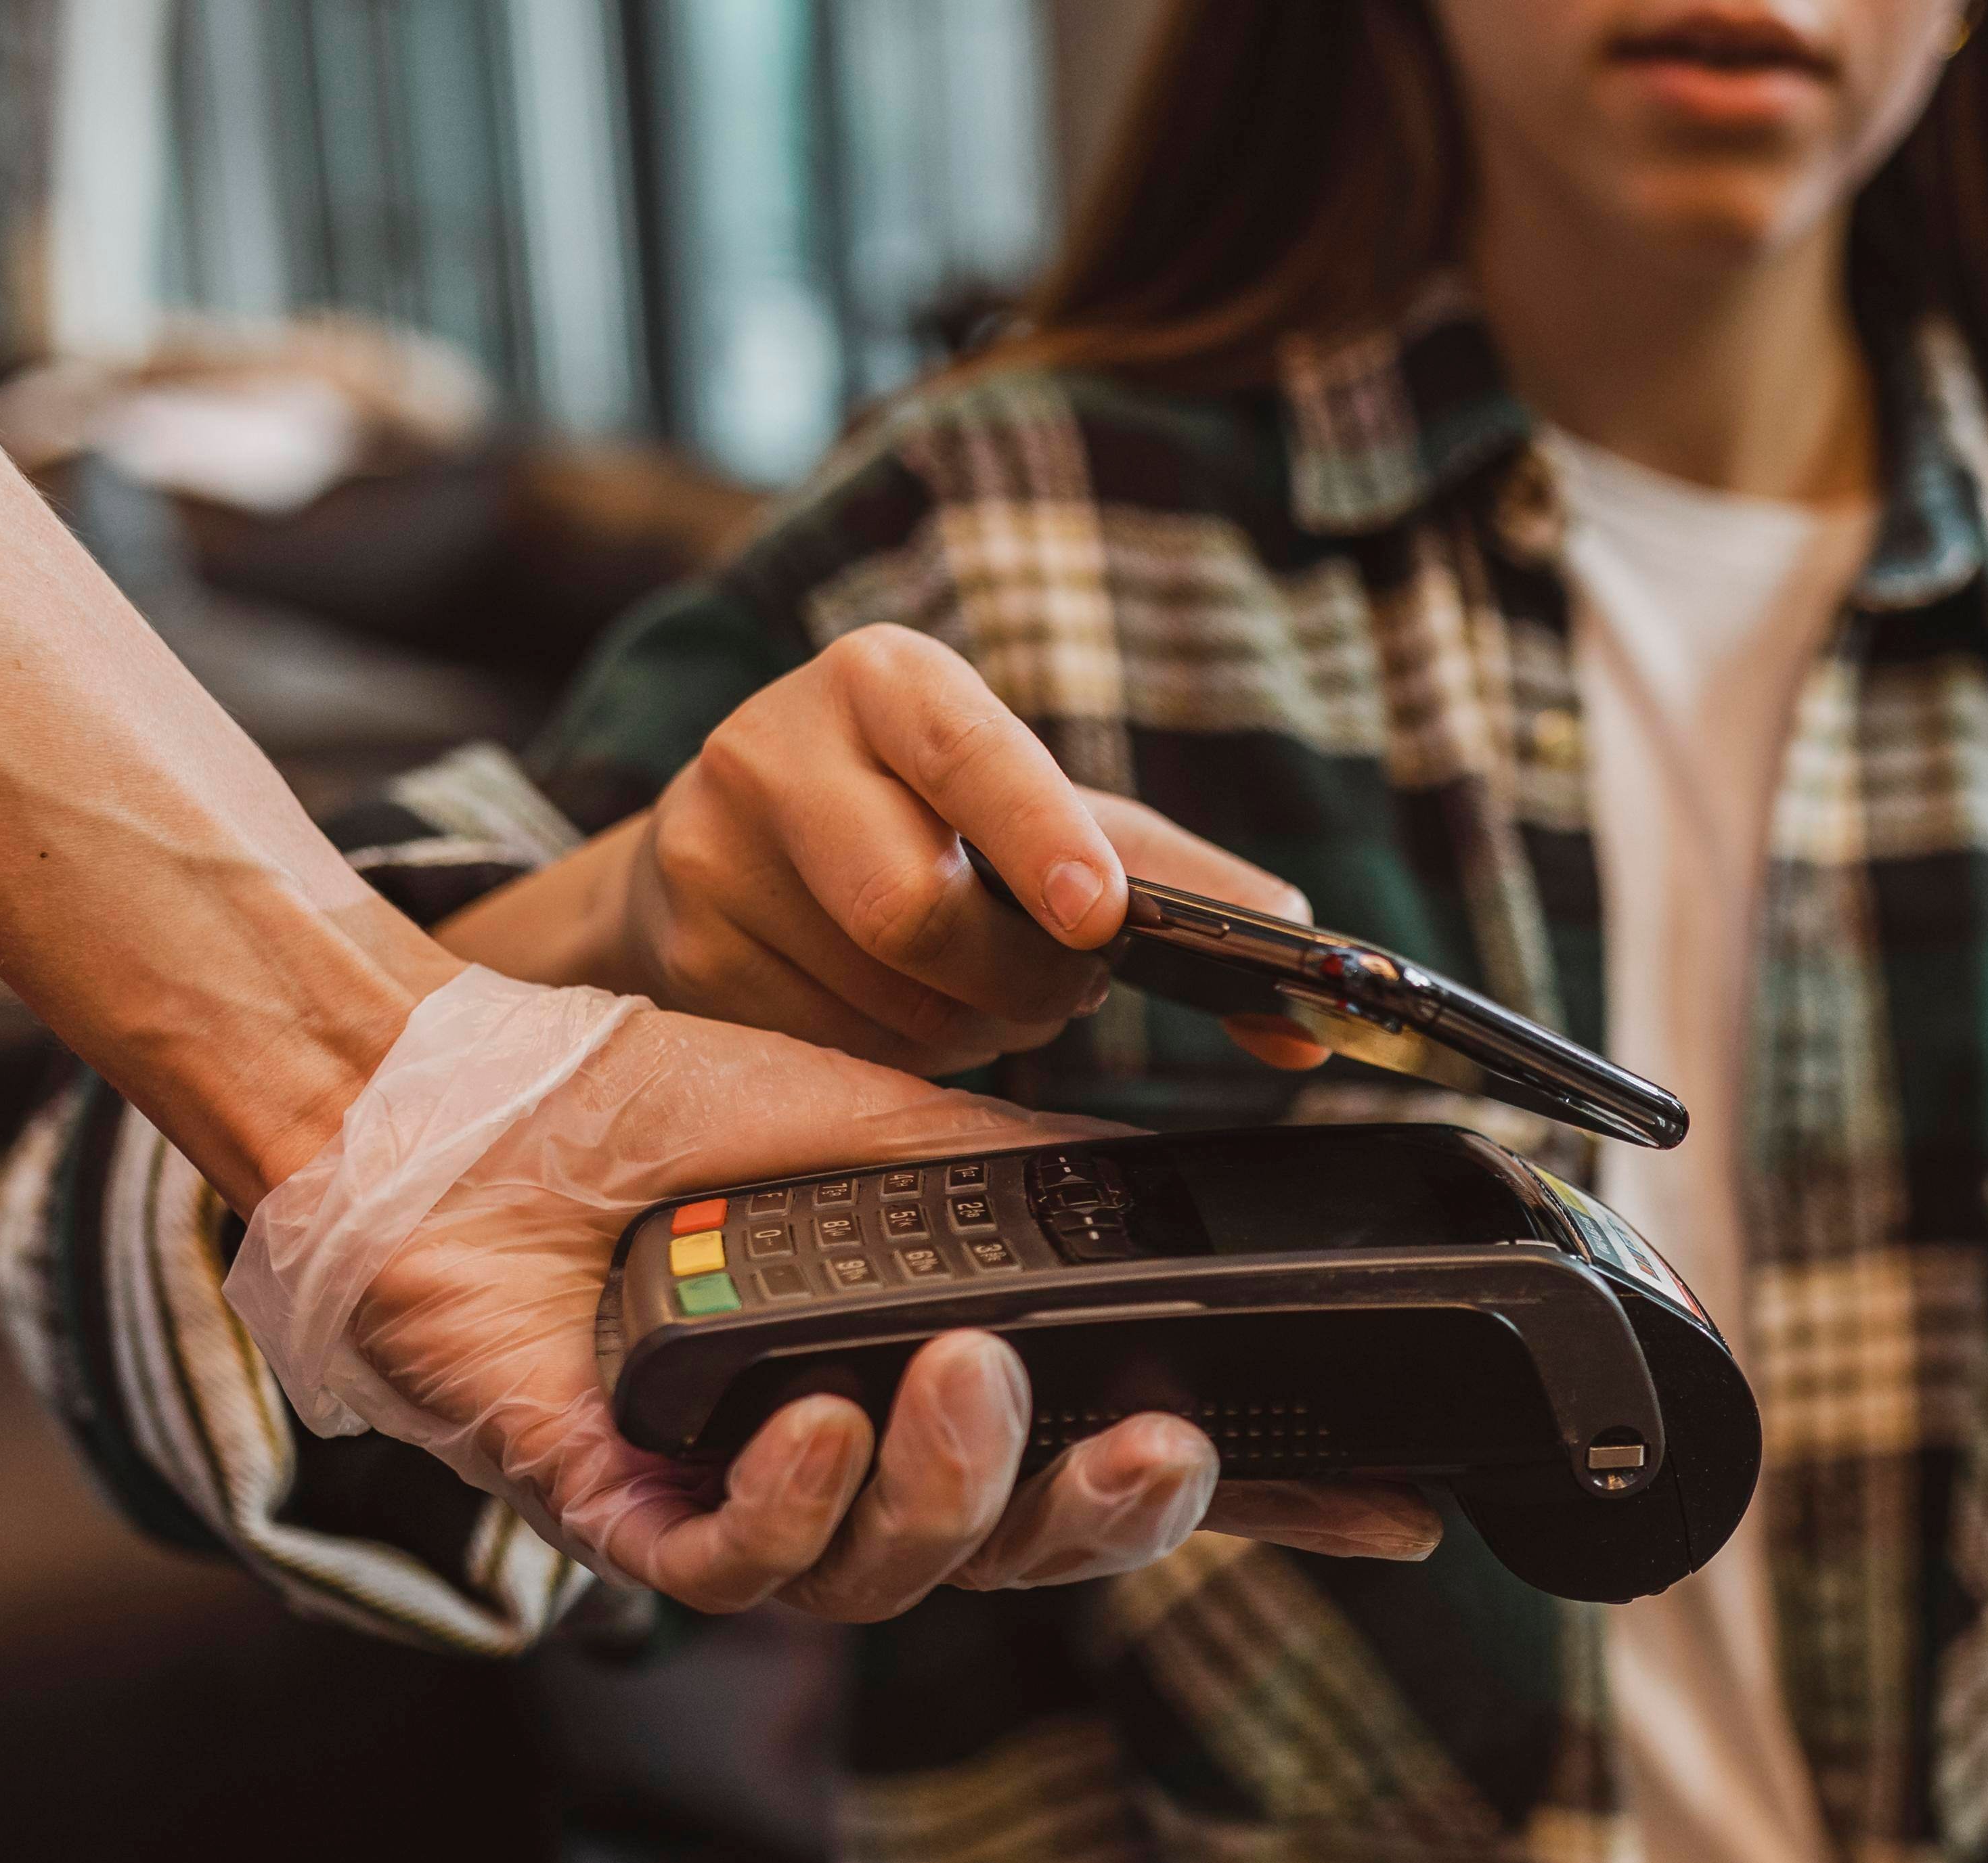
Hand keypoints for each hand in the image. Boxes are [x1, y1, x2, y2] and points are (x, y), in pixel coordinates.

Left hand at [227, 971, 1434, 1616]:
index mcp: (943, 1376)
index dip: (1259, 1505)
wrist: (468, 1097)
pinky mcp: (624, 1517)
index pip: (1118, 1459)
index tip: (1388, 1511)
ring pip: (896, 1576)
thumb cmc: (669, 1110)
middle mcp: (861, 1458)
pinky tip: (812, 1423)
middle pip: (1028, 1553)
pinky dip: (794, 1504)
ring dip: (952, 1487)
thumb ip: (1038, 1189)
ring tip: (963, 1377)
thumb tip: (1187, 1206)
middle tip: (1158, 1448)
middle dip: (1109, 1519)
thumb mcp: (898, 1131)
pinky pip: (739, 1572)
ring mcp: (746, 1499)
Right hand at [441, 624, 1327, 1074]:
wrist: (726, 853)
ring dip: (962, 1027)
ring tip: (962, 984)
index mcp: (887, 681)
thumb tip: (1304, 943)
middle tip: (1055, 984)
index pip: (971, 753)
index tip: (1100, 915)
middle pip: (920, 914)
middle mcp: (777, 745)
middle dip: (1019, 980)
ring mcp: (709, 853)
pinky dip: (890, 1056)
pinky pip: (825, 1051)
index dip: (1041, 838)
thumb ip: (1176, 877)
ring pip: (881, 1001)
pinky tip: (887, 1009)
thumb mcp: (1043, 815)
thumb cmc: (923, 820)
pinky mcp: (683, 953)